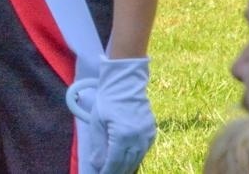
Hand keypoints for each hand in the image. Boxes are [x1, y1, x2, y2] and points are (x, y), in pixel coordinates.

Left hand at [89, 57, 154, 173]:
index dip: (108, 171)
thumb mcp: (97, 122)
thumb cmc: (107, 100)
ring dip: (127, 167)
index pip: (115, 162)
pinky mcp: (152, 133)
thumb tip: (97, 164)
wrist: (125, 84)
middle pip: (127, 164)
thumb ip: (98, 145)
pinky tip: (128, 161)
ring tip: (117, 171)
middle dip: (117, 172)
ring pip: (137, 159)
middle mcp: (138, 139)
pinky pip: (143, 151)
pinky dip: (135, 158)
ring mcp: (147, 136)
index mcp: (123, 136)